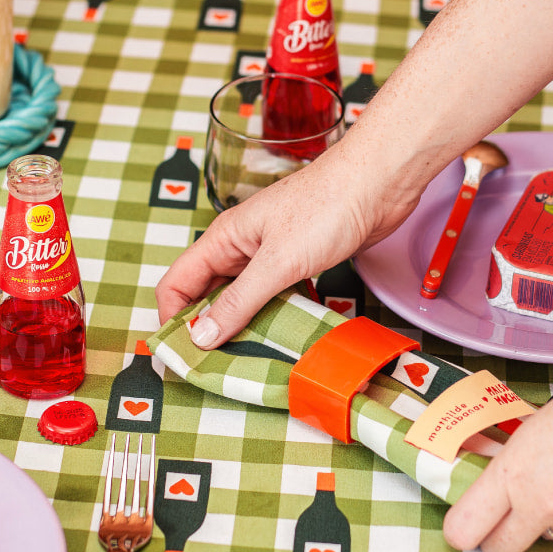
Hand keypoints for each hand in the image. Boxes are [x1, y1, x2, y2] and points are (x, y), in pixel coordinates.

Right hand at [155, 142, 419, 346]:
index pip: (177, 283)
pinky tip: (281, 336)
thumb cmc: (327, 207)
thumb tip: (201, 336)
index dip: (173, 319)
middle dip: (207, 329)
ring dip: (242, 326)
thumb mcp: (277, 262)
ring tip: (248, 360)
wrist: (379, 183)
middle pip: (207, 294)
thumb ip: (238, 301)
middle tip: (215, 368)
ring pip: (241, 297)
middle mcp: (240, 246)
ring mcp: (269, 254)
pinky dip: (273, 316)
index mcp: (223, 239)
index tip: (182, 357)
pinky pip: (273, 295)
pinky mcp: (297, 261)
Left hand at [442, 332, 552, 551]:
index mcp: (519, 471)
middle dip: (500, 535)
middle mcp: (550, 505)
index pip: (467, 526)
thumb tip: (512, 459)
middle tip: (509, 510)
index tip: (465, 520)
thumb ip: (527, 447)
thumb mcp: (550, 411)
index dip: (462, 527)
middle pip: (502, 549)